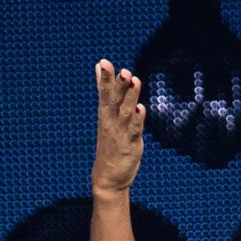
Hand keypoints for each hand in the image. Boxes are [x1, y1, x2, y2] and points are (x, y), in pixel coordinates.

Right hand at [92, 59, 145, 196]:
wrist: (108, 178)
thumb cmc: (110, 143)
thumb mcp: (106, 117)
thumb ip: (106, 93)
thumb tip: (99, 70)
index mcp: (105, 114)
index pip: (104, 93)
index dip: (104, 78)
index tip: (104, 62)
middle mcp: (110, 122)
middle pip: (112, 100)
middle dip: (116, 84)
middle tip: (121, 69)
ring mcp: (120, 133)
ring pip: (125, 112)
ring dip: (130, 96)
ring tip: (134, 80)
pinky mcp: (130, 145)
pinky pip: (134, 130)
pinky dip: (137, 120)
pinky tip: (141, 108)